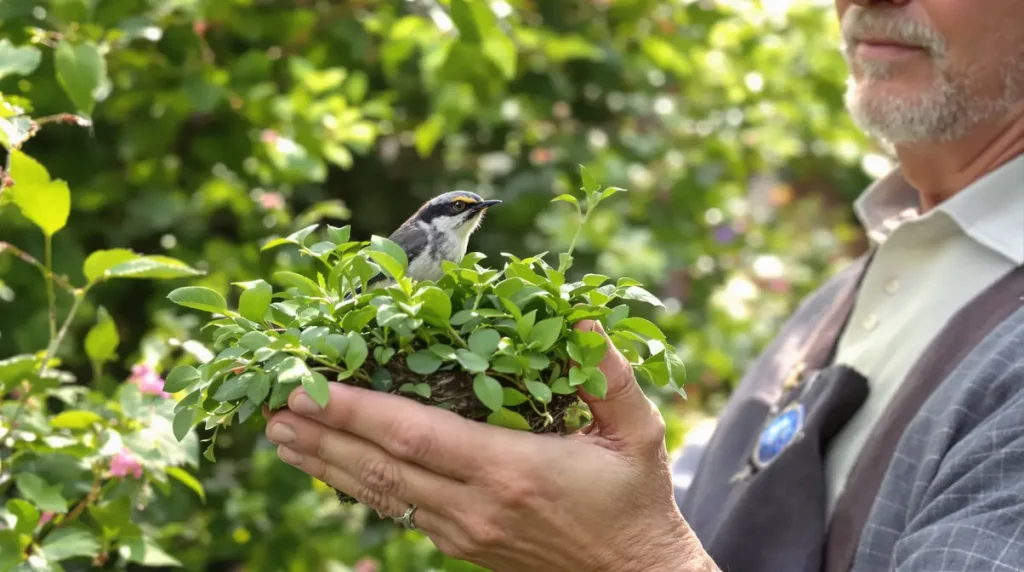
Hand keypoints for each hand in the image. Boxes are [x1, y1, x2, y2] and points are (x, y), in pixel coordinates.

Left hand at [263, 320, 717, 571]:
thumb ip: (610, 375)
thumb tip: (581, 319)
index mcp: (509, 471)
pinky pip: (398, 511)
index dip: (356, 411)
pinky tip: (334, 468)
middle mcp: (473, 507)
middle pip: (379, 467)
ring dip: (326, 464)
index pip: (414, 436)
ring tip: (282, 437)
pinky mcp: (461, 546)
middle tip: (273, 406)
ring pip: (379, 495)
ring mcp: (462, 533)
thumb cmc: (635, 501)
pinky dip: (358, 485)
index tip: (310, 387)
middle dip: (322, 435)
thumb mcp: (639, 433)